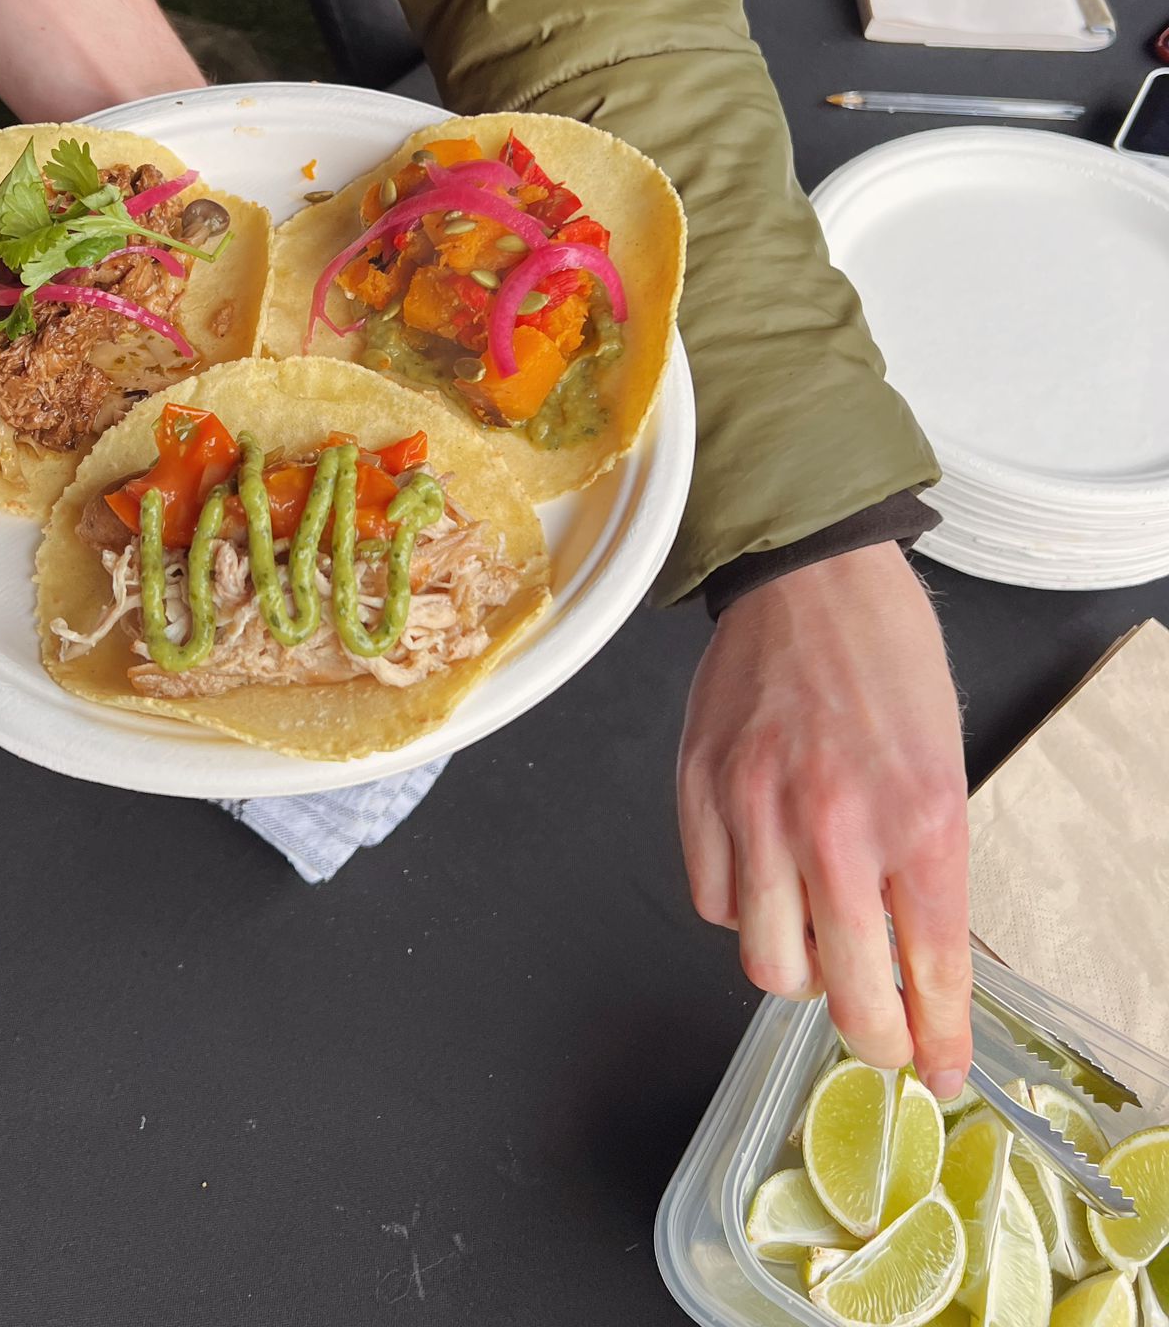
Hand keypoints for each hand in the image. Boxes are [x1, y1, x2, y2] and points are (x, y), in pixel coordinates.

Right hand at [677, 542, 971, 1095]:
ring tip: (815, 935)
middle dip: (871, 1034)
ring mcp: (758, 809)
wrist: (808, 575)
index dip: (936, 1040)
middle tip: (879, 1030)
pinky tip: (763, 874)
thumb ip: (926, 870)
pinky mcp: (699, 791)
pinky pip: (711, 900)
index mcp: (920, 819)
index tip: (936, 1066)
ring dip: (798, 969)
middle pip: (845, 993)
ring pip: (765, 960)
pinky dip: (739, 908)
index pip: (932, 970)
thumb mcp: (941, 768)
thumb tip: (914, 963)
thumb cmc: (885, 659)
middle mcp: (837, 825)